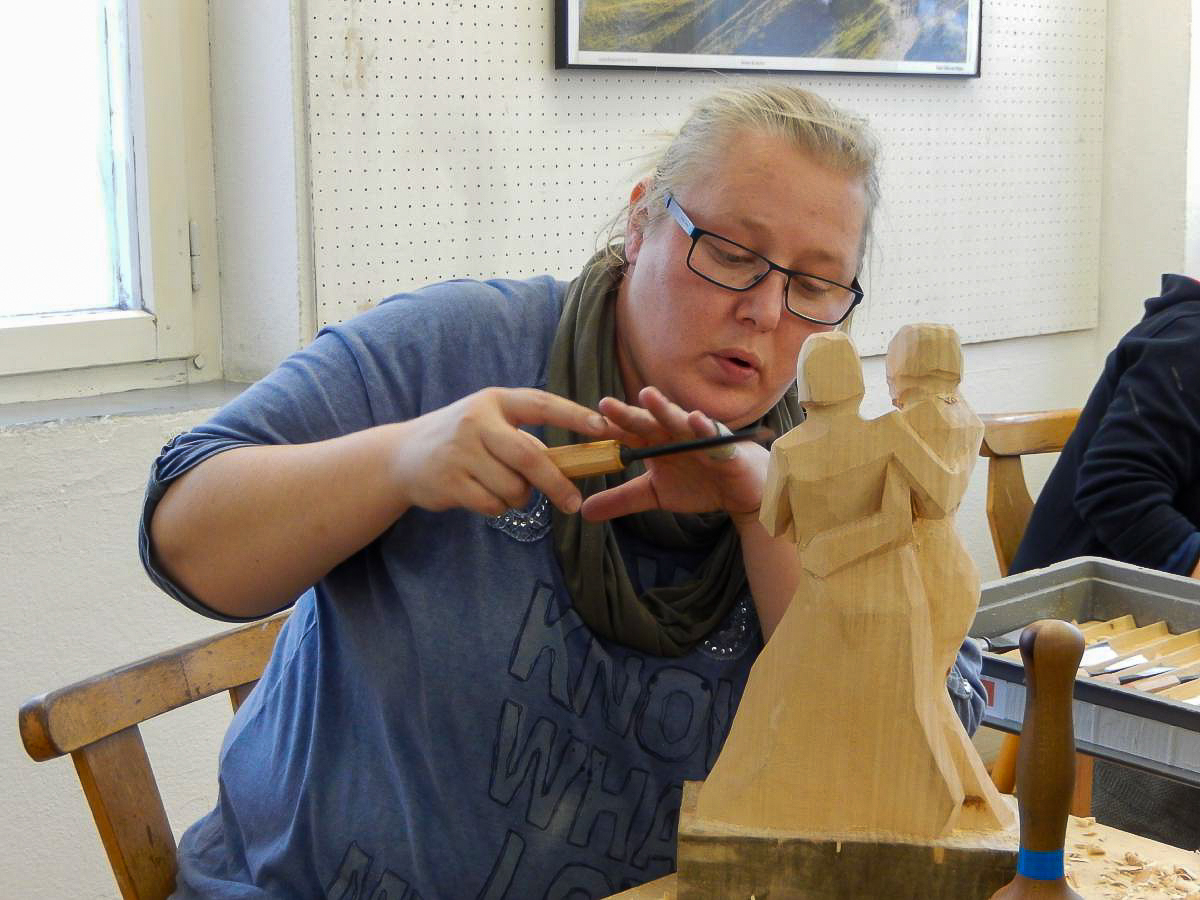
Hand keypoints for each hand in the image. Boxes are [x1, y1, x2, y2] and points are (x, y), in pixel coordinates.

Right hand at [392, 387, 611, 516]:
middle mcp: (477, 422)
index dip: (575, 416)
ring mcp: (461, 452)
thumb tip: (570, 466)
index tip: (604, 428)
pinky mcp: (450, 482)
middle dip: (557, 483)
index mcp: (494, 401)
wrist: (402, 456)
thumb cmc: (461, 439)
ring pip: (513, 488)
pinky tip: (479, 493)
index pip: (542, 404)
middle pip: (531, 457)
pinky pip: (493, 504)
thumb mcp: (489, 425)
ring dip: (517, 496)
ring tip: (499, 486)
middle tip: (573, 502)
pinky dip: (496, 507)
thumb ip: (524, 440)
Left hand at [580, 386, 768, 523]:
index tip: (585, 423)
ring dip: (665, 409)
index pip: (628, 431)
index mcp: (656, 441)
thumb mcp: (655, 494)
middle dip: (629, 413)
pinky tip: (696, 420)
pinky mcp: (726, 448)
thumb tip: (583, 511)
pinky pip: (715, 438)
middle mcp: (675, 433)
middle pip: (649, 421)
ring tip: (647, 396)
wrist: (743, 491)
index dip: (609, 426)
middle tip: (605, 405)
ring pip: (680, 420)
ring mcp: (700, 438)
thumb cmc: (699, 483)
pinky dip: (707, 429)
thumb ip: (621, 499)